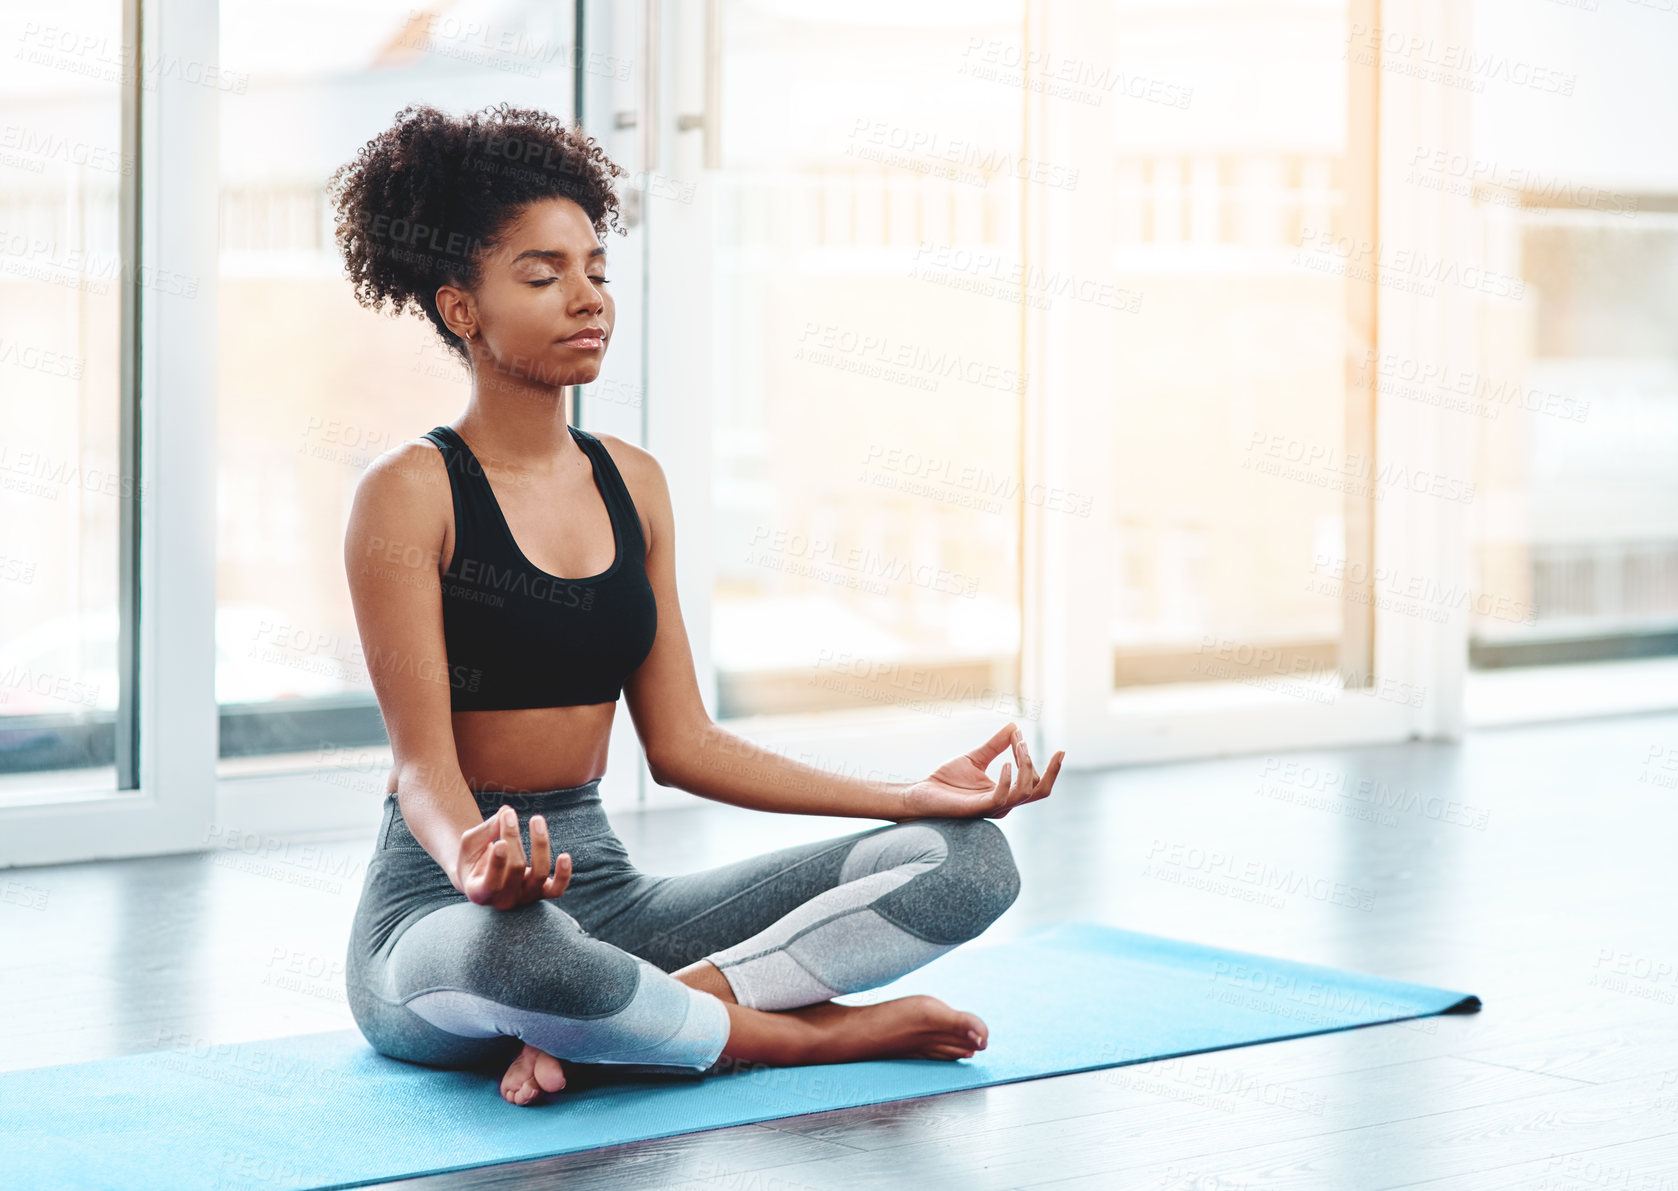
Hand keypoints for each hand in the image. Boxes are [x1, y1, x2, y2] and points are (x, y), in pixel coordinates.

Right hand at [454, 805, 573, 909]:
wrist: (483, 875)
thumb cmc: (473, 857)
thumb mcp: (470, 843)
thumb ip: (486, 830)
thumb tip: (506, 812)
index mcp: (479, 892)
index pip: (491, 884)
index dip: (497, 865)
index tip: (501, 843)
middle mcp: (503, 900)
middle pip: (516, 868)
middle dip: (512, 838)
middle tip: (509, 815)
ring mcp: (525, 897)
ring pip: (539, 873)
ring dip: (539, 844)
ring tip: (536, 819)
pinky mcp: (541, 892)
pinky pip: (557, 888)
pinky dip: (563, 874)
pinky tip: (565, 856)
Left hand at [899, 722, 1063, 820]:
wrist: (922, 794)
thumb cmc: (947, 781)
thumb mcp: (976, 758)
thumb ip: (995, 745)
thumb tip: (1015, 727)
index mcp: (1006, 793)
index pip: (1034, 779)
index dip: (1028, 755)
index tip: (1020, 735)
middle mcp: (1005, 803)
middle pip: (1040, 790)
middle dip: (1043, 765)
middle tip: (1024, 741)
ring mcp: (994, 807)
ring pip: (1026, 792)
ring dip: (1026, 766)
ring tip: (1018, 746)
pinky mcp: (980, 808)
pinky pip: (1003, 797)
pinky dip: (1008, 779)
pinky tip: (1005, 763)